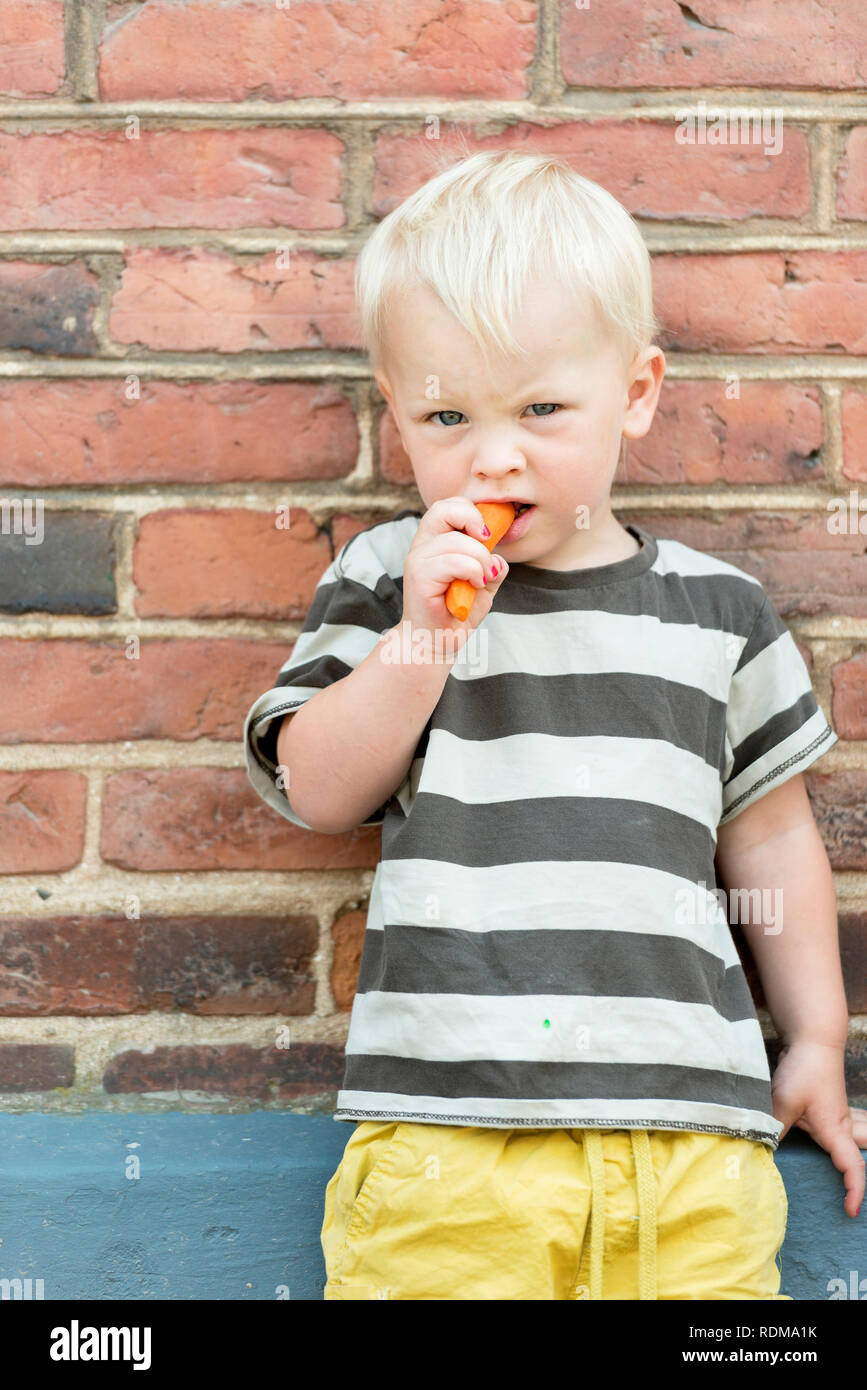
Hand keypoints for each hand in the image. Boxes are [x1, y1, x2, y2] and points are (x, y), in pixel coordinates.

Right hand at [401, 497, 509, 652]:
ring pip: (456, 541)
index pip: (449, 506)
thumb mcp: (483, 584)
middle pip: (444, 509)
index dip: (472, 512)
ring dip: (480, 560)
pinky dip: (472, 571)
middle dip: (474, 522)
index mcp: (435, 541)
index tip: (488, 535)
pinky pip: (453, 562)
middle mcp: (422, 546)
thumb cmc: (457, 613)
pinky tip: (475, 585)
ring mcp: (418, 560)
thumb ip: (492, 566)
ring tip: (482, 579)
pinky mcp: (419, 577)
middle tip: (487, 545)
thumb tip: (498, 557)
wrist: (436, 643)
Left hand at [772, 1039, 865, 1217]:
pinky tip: (831, 1147)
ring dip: (855, 1160)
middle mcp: (841, 1126)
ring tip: (848, 1181)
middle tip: (852, 1201)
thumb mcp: (783, 1101)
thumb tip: (758, 1151)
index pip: (853, 1167)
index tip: (849, 1211)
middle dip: (859, 1179)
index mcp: (835, 1130)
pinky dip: (844, 1144)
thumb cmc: (804, 1069)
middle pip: (861, 1157)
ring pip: (857, 1144)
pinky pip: (842, 1133)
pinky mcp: (828, 1108)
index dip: (854, 1190)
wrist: (813, 1040)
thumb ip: (772, 1126)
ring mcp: (838, 1116)